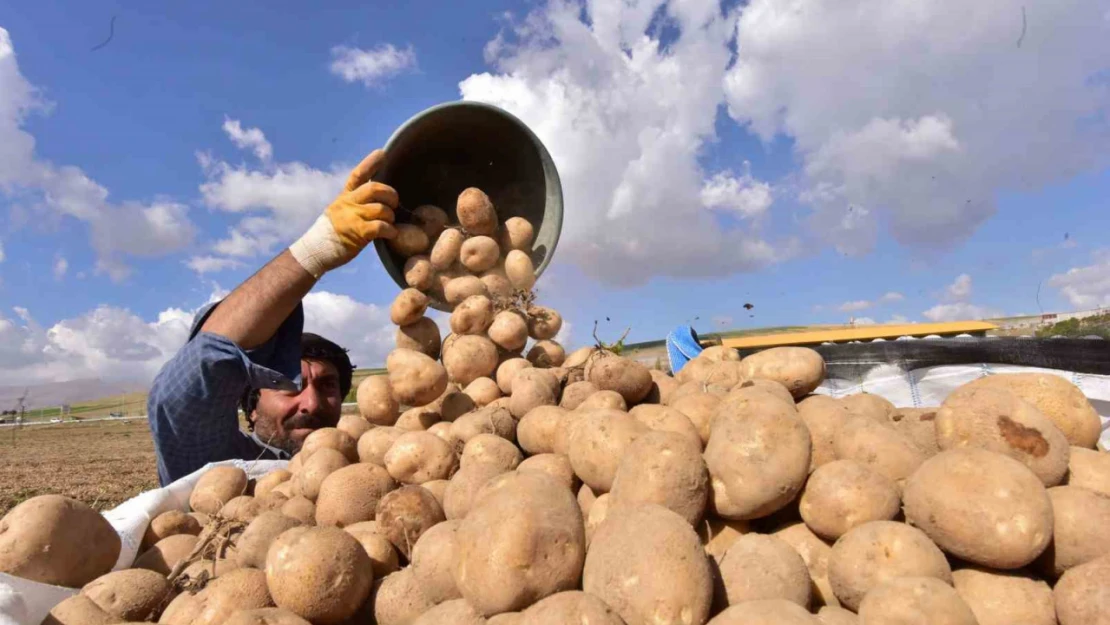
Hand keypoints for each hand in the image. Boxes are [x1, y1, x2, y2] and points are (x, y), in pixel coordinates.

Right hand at [289, 149, 398, 277]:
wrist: (317, 249)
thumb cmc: (334, 231)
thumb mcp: (341, 209)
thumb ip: (356, 201)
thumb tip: (378, 197)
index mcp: (345, 196)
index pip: (358, 175)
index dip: (370, 163)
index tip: (382, 153)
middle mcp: (348, 203)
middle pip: (374, 189)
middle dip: (390, 194)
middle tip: (394, 203)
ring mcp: (352, 217)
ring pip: (380, 209)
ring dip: (390, 216)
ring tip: (389, 223)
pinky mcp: (358, 232)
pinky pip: (380, 226)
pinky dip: (390, 230)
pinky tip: (391, 233)